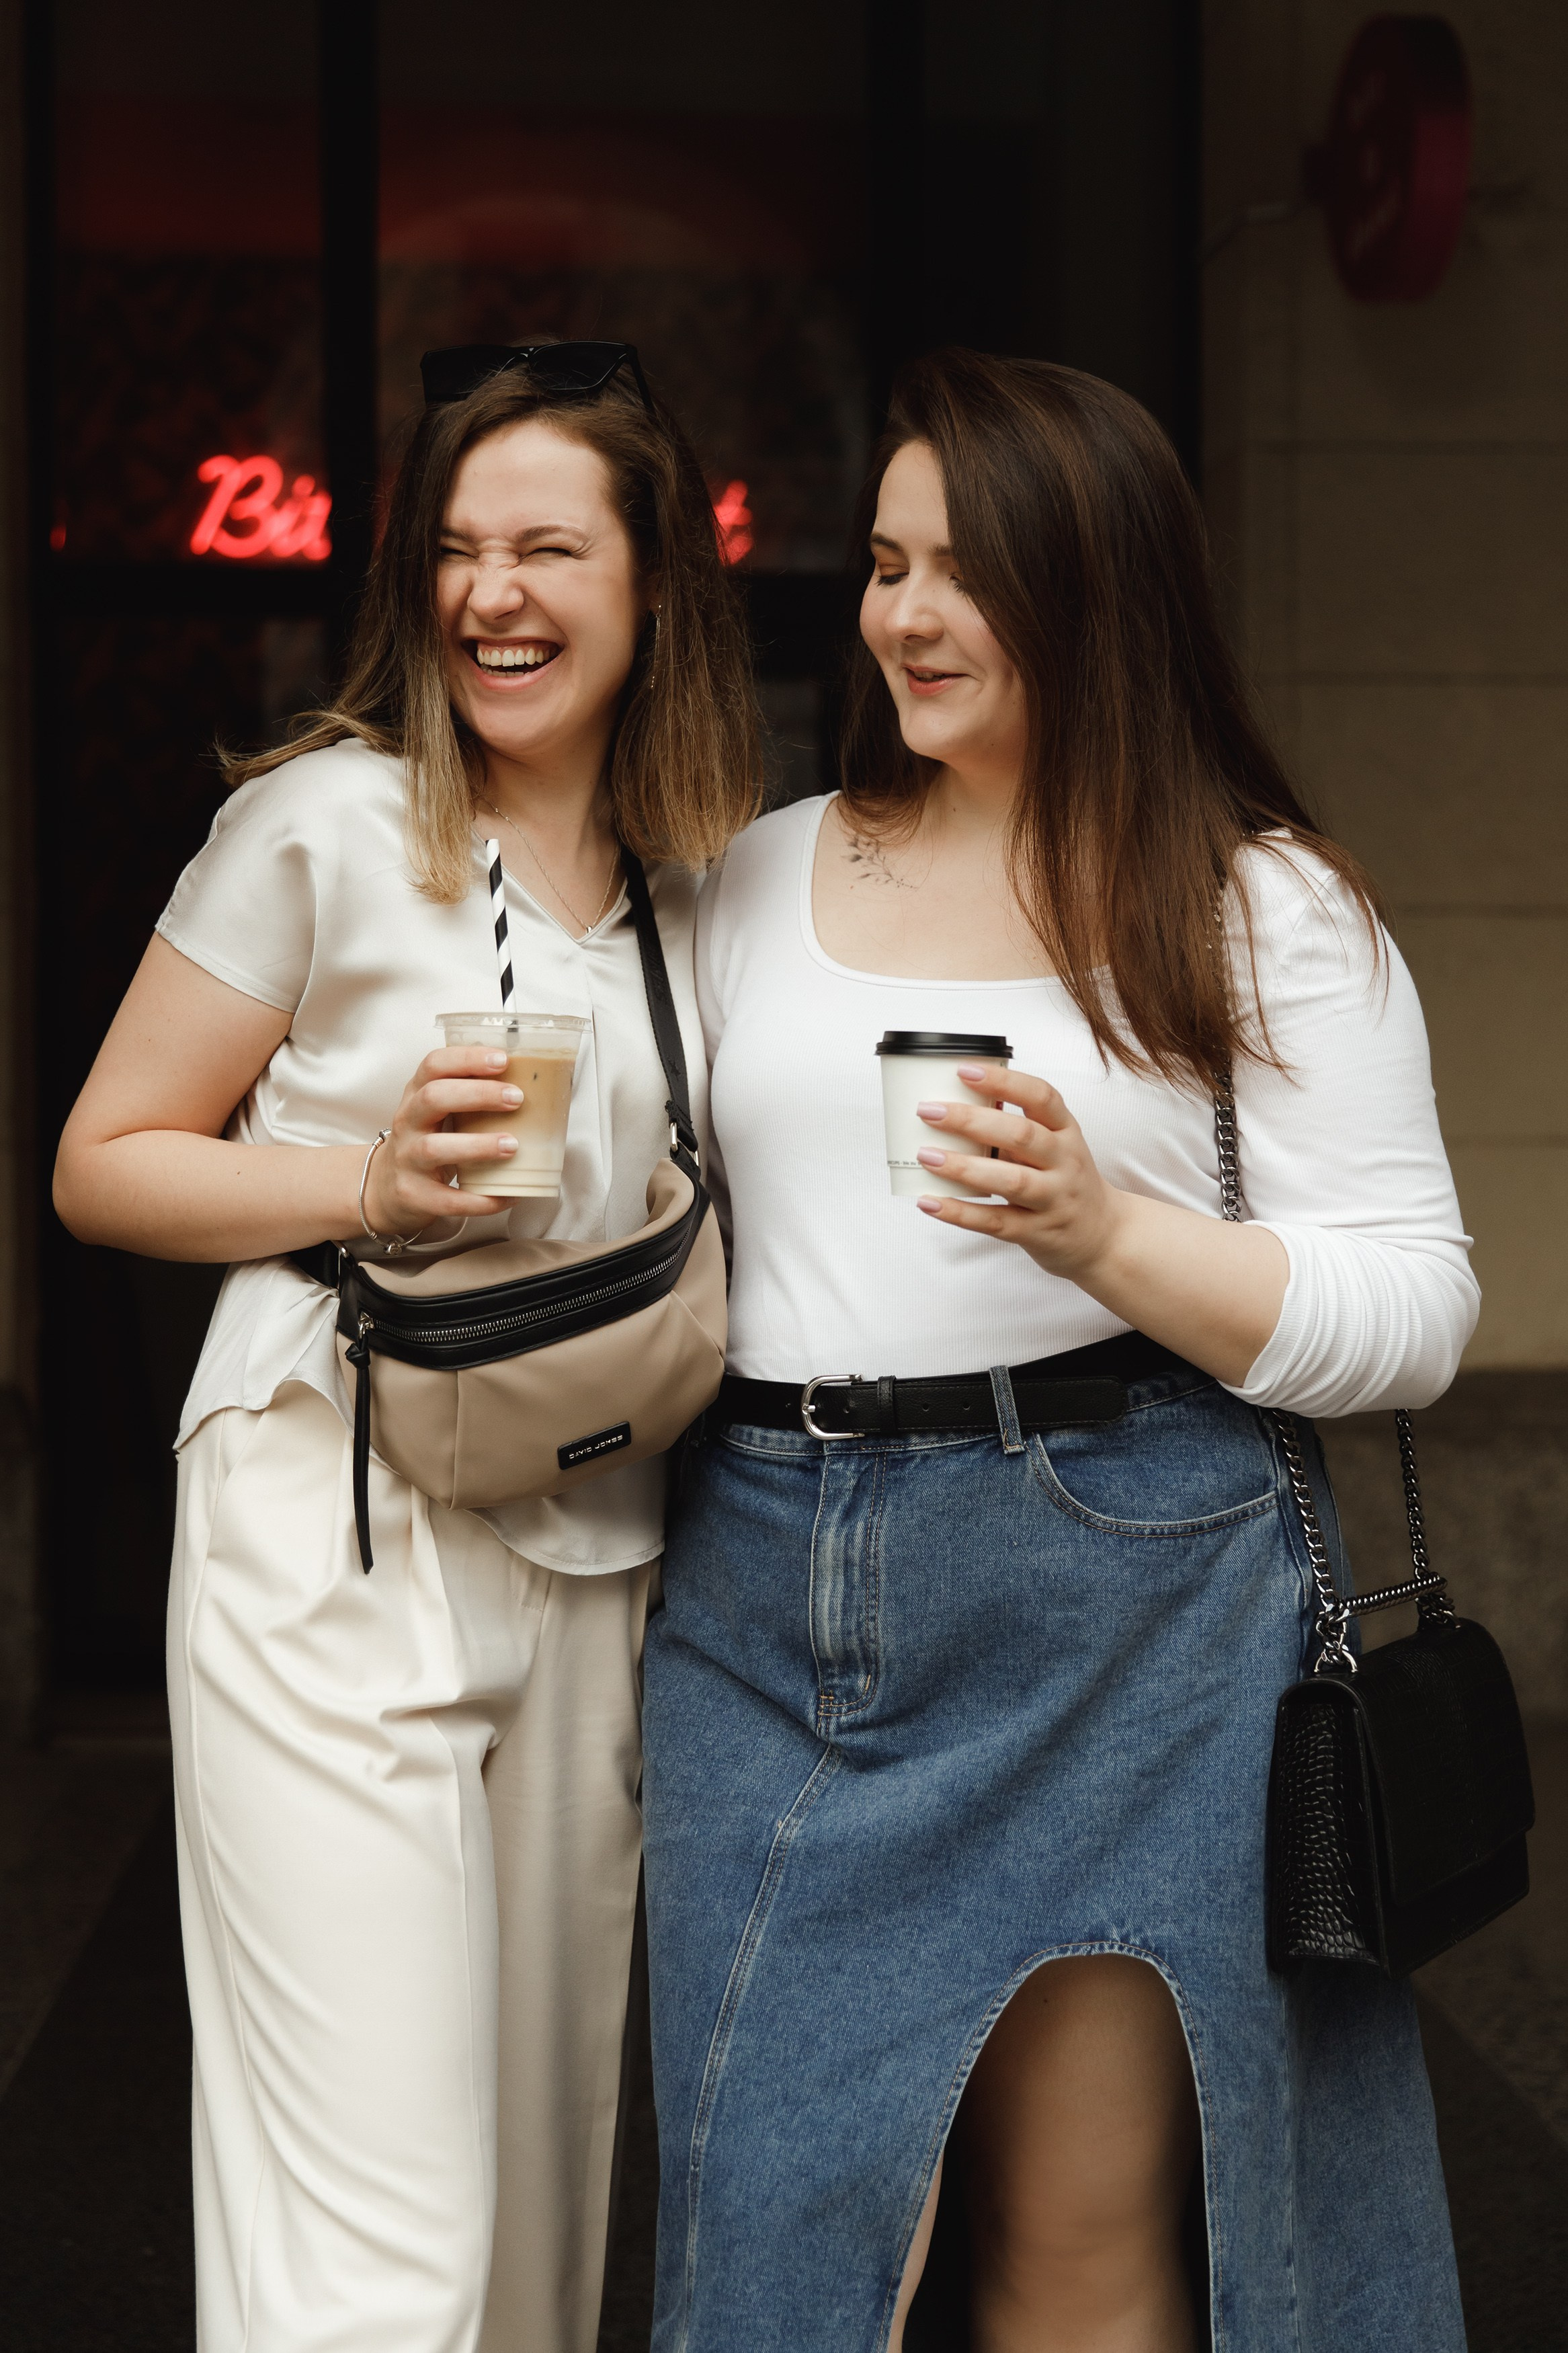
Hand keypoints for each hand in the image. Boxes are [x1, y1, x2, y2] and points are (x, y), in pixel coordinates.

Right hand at [361, 1047, 522, 1237]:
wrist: (384, 1188)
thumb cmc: (425, 1141)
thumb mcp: (437, 1112)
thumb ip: (468, 1095)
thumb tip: (531, 1082)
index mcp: (416, 1095)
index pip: (433, 1065)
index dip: (467, 1058)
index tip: (503, 1060)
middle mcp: (408, 1123)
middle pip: (433, 1098)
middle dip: (477, 1095)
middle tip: (516, 1099)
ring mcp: (408, 1159)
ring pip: (435, 1148)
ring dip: (478, 1145)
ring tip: (513, 1145)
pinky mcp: (415, 1195)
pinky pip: (448, 1199)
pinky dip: (480, 1200)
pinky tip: (508, 1195)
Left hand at [911, 1063, 1126, 1280]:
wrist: (1102, 1235)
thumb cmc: (1065, 1181)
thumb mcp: (1055, 1145)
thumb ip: (1017, 1126)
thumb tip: (960, 1101)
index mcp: (1067, 1131)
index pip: (1041, 1097)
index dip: (1004, 1081)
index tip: (964, 1071)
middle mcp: (1065, 1162)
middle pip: (1021, 1135)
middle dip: (971, 1120)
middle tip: (929, 1112)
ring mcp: (1053, 1199)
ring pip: (1010, 1180)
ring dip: (964, 1167)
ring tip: (926, 1155)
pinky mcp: (1037, 1232)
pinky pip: (996, 1221)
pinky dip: (960, 1212)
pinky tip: (930, 1202)